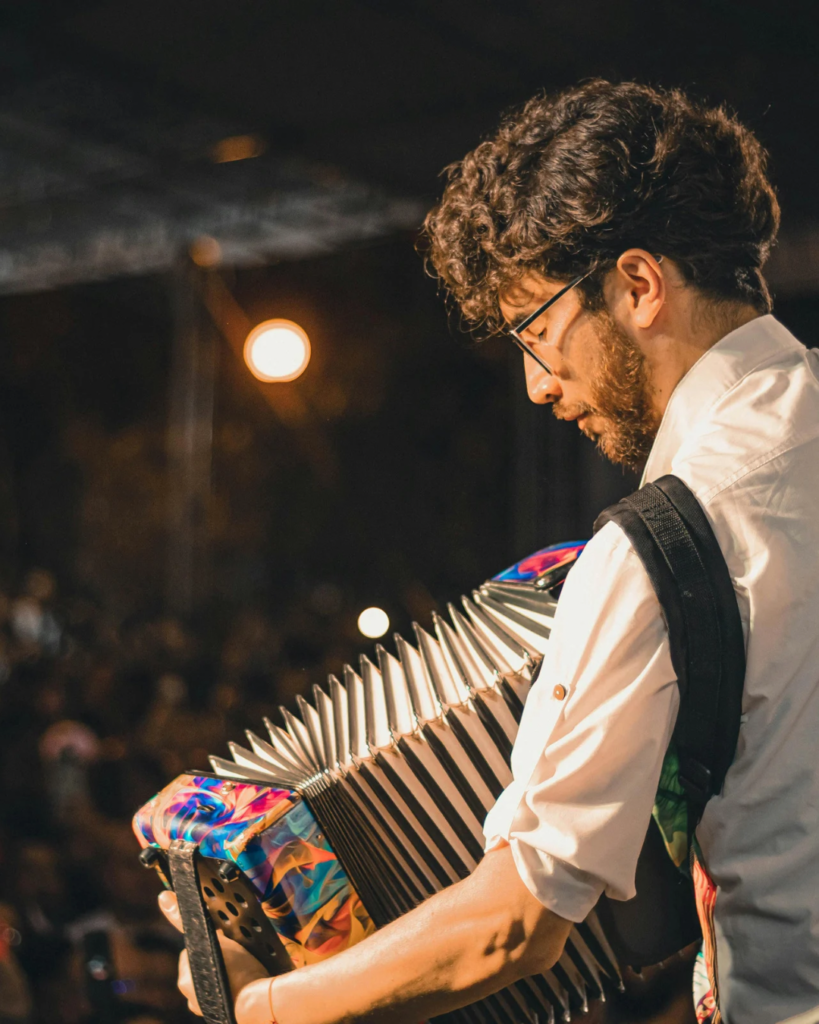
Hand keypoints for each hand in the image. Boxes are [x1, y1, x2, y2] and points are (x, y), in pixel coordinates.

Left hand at [158, 890, 269, 1017]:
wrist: (259, 999)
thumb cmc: (234, 968)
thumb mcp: (209, 935)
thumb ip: (184, 918)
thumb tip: (162, 897)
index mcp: (185, 979)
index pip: (191, 951)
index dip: (207, 940)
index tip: (222, 937)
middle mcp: (193, 998)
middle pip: (204, 966)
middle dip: (215, 957)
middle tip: (234, 948)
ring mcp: (210, 1008)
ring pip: (217, 979)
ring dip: (226, 971)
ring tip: (243, 962)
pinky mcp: (227, 1011)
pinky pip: (229, 992)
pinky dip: (235, 985)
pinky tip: (246, 977)